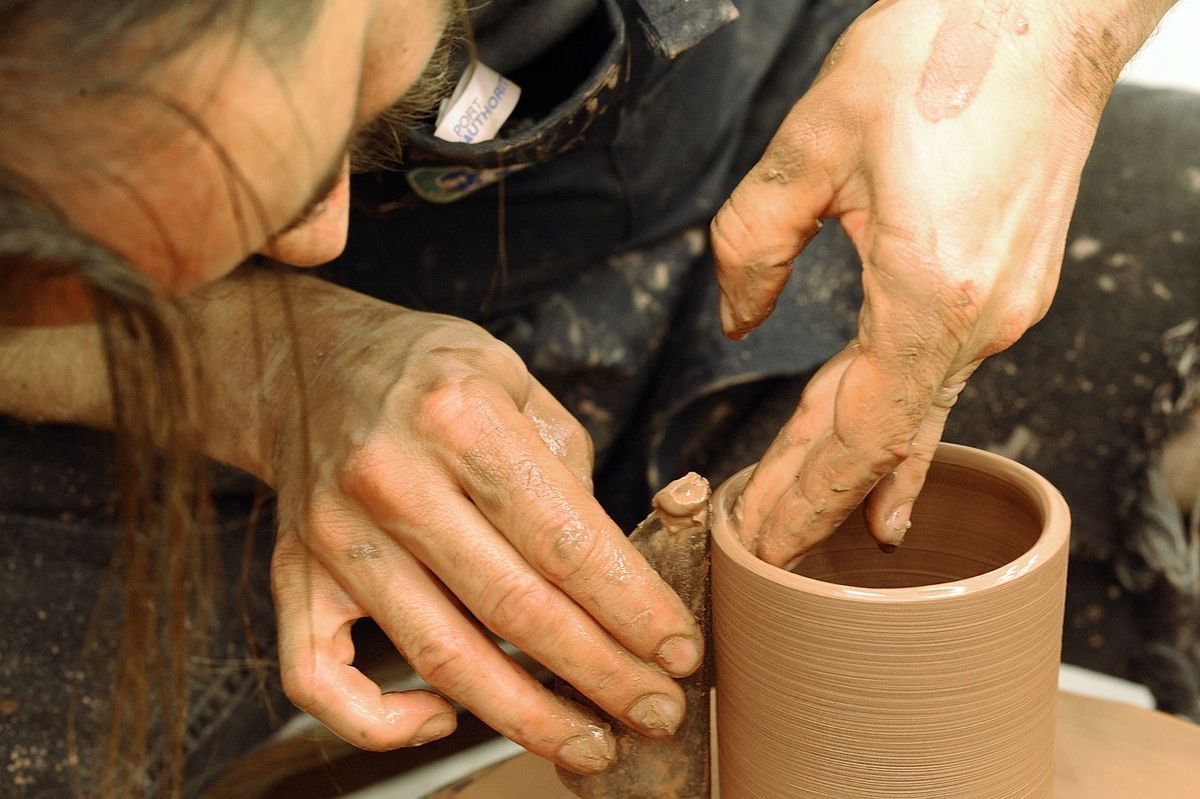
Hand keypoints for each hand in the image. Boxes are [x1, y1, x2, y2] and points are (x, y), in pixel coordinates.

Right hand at [249, 276, 700, 772]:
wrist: (311, 361)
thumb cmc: (433, 374)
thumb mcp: (518, 382)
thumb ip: (568, 472)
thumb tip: (613, 575)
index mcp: (459, 415)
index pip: (565, 537)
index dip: (633, 606)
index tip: (680, 649)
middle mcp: (389, 475)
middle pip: (515, 606)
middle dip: (603, 673)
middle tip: (660, 711)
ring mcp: (332, 534)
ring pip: (441, 656)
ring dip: (528, 717)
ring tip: (593, 743)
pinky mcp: (293, 575)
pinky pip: (320, 681)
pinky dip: (385, 724)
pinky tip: (446, 720)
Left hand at [709, 0, 1165, 565]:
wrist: (1044, 10)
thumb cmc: (943, 53)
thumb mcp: (812, 143)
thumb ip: (755, 241)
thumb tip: (736, 315)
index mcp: (930, 296)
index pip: (856, 436)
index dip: (803, 496)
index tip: (761, 542)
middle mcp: (982, 320)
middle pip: (883, 439)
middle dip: (819, 495)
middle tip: (766, 548)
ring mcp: (1005, 308)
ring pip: (911, 408)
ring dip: (854, 460)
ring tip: (808, 515)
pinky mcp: (1007, 285)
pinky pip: (936, 371)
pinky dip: (897, 417)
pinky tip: (891, 462)